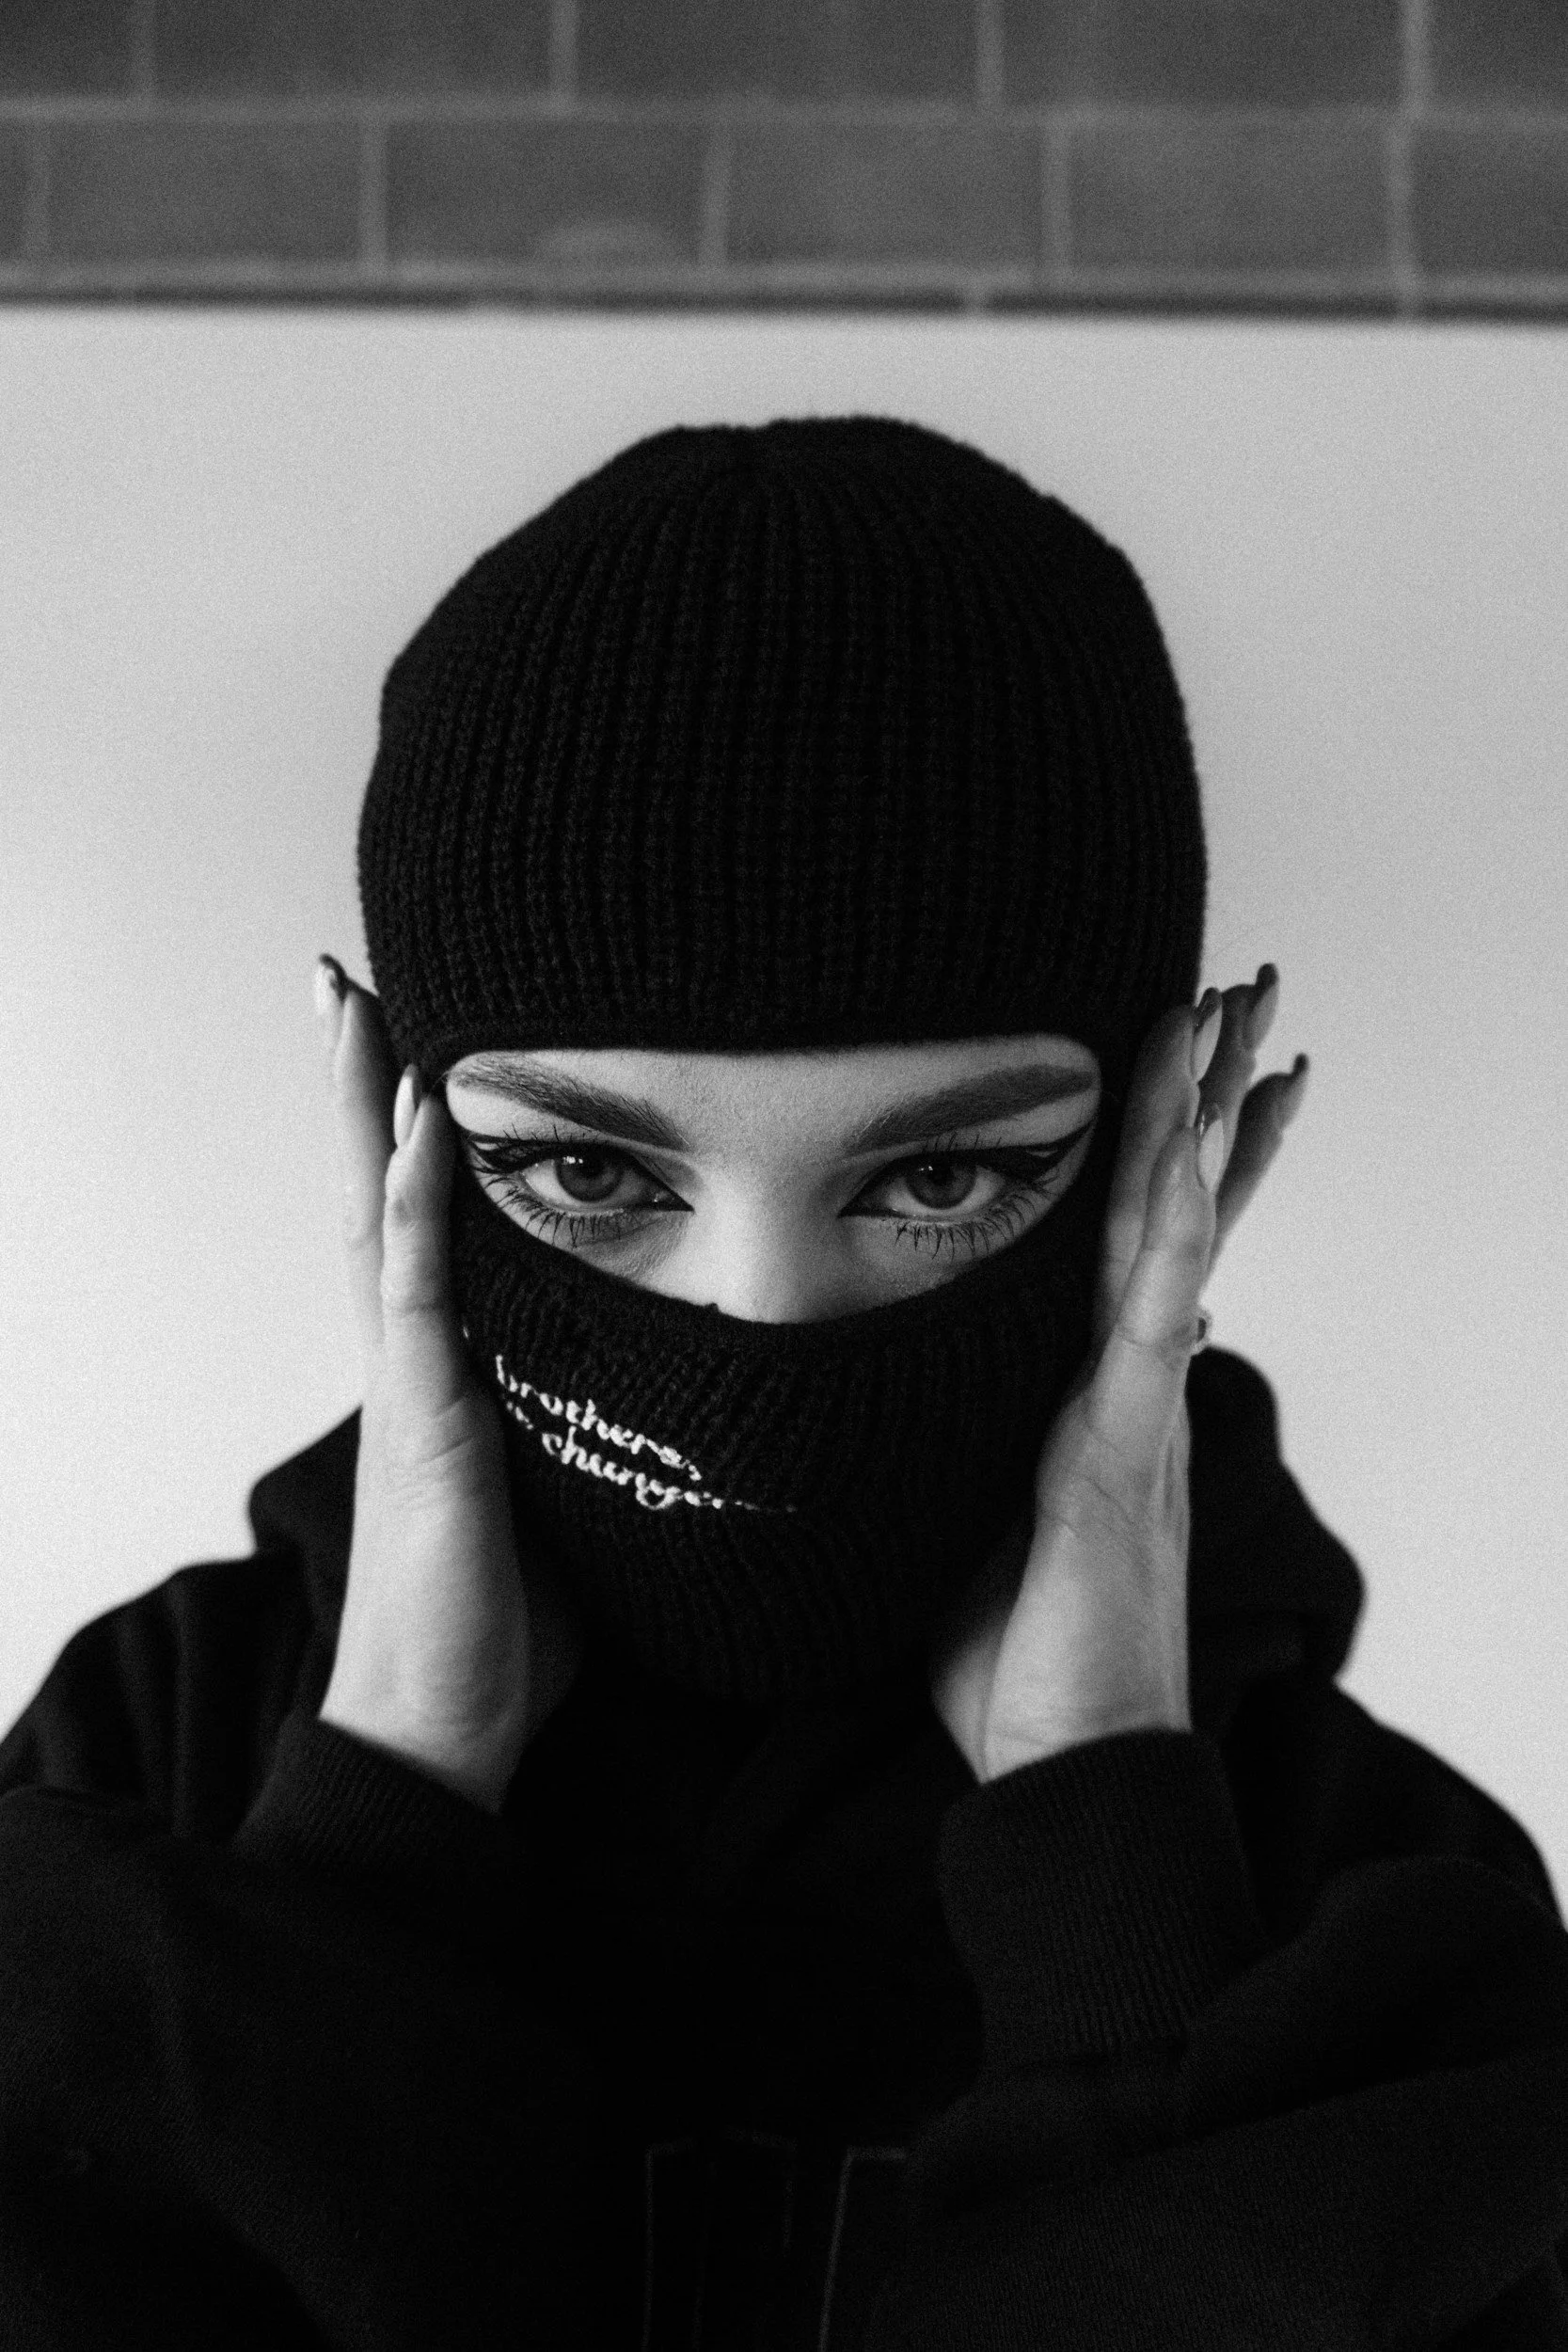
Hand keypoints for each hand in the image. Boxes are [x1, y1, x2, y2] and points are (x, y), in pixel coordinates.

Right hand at [314, 958, 583, 1813]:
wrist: (445, 1724)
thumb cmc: (503, 1623)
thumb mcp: (560, 1495)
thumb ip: (588, 1428)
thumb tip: (671, 1397)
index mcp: (439, 1373)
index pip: (411, 1225)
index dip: (400, 1135)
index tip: (404, 1047)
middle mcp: (410, 1361)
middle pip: (371, 1194)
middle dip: (357, 1088)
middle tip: (340, 981)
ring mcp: (409, 1383)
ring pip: (376, 1216)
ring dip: (367, 1108)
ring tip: (358, 1006)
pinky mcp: (427, 1417)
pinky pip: (414, 1287)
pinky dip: (409, 1201)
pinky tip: (413, 1127)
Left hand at [929, 966, 1308, 1782]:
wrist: (1060, 1763)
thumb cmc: (1021, 1652)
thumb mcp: (994, 1511)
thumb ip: (1014, 1432)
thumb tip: (1032, 1376)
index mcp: (1102, 1387)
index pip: (1152, 1234)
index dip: (1185, 1141)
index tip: (1198, 1047)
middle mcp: (1133, 1382)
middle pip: (1188, 1206)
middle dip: (1217, 1095)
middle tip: (1250, 987)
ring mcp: (1135, 1412)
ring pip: (1178, 1238)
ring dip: (1205, 1126)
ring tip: (1236, 1024)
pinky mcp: (1115, 1458)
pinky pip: (1145, 1329)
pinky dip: (1174, 1242)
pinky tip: (1194, 1168)